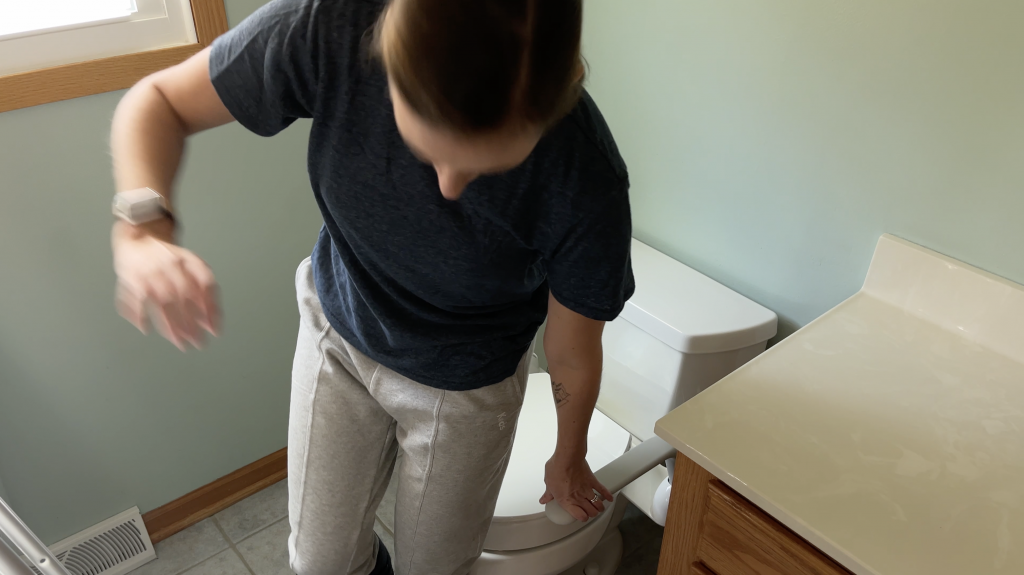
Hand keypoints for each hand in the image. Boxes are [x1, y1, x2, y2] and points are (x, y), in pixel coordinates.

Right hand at [113, 221, 219, 349]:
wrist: (138, 235)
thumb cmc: (168, 257)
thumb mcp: (191, 264)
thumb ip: (204, 288)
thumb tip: (211, 320)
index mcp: (188, 261)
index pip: (206, 285)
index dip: (212, 308)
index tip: (214, 329)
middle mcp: (171, 265)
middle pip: (184, 297)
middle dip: (192, 323)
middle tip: (198, 342)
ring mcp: (150, 272)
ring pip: (162, 302)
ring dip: (171, 325)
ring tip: (180, 342)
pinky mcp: (130, 278)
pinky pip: (135, 300)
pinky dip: (139, 315)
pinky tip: (147, 329)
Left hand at [539, 454, 613, 521]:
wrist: (568, 457)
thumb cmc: (557, 468)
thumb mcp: (548, 483)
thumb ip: (548, 494)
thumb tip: (544, 499)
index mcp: (566, 500)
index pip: (579, 516)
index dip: (582, 518)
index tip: (581, 516)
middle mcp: (578, 498)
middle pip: (591, 512)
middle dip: (591, 514)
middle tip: (590, 512)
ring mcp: (587, 490)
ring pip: (598, 504)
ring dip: (599, 508)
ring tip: (598, 508)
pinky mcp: (593, 481)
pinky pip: (602, 490)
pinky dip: (607, 495)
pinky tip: (609, 498)